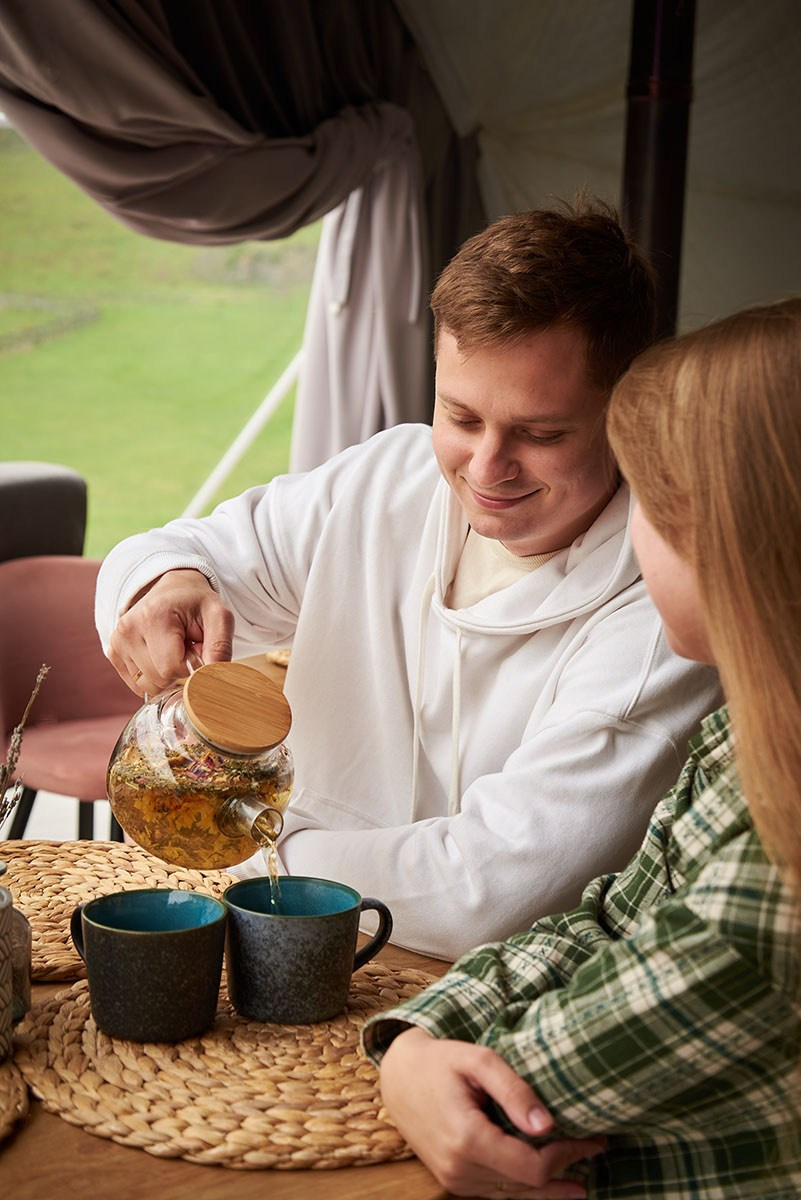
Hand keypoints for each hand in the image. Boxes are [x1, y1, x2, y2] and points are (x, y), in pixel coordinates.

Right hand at [108, 569, 234, 693]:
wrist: (174, 589)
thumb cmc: (197, 603)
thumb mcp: (219, 617)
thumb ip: (220, 648)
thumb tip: (211, 682)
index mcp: (153, 616)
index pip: (172, 668)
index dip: (191, 665)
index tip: (197, 646)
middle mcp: (128, 629)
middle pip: (159, 680)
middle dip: (179, 670)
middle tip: (186, 645)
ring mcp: (117, 641)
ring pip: (148, 686)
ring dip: (167, 674)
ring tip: (173, 648)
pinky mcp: (114, 652)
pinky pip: (138, 685)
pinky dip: (154, 676)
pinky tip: (160, 654)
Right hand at [379, 1028, 603, 1198]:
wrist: (399, 1076)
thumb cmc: (442, 1061)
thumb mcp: (479, 1060)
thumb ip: (514, 1090)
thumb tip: (548, 1125)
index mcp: (467, 1139)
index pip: (533, 1167)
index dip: (568, 1156)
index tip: (593, 1138)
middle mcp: (460, 1169)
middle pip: (528, 1184)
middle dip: (565, 1169)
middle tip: (597, 1148)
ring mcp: (455, 1180)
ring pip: (515, 1195)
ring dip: (549, 1186)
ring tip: (582, 1178)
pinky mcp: (453, 1180)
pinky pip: (497, 1194)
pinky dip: (525, 1189)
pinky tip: (548, 1186)